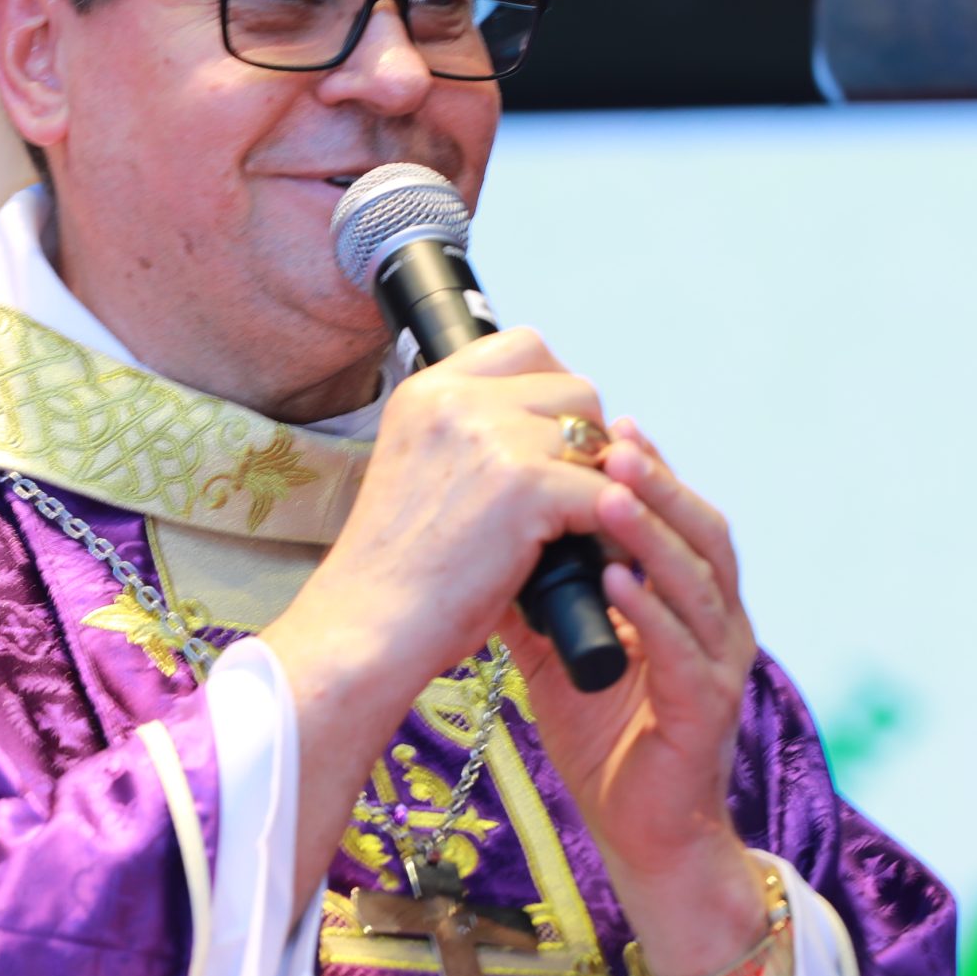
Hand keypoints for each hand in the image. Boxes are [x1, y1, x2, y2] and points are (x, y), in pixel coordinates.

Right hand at [277, 328, 614, 696]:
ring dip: (604, 482)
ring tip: (587, 528)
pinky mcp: (526, 486)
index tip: (556, 439)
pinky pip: (606, 491)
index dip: (554, 392)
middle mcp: (458, 400)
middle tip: (574, 492)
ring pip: (598, 436)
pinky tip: (593, 558)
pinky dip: (610, 530)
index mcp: (428, 392)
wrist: (365, 628)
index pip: (524, 347)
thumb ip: (471, 436)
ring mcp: (493, 438)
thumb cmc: (394, 573)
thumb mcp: (418, 469)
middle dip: (586, 440)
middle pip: (572, 387)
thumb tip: (549, 431)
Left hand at [510, 420, 762, 967]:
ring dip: (654, 532)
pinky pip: (684, 651)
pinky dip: (651, 610)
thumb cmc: (609, 739)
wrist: (643, 834)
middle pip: (703, 534)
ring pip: (699, 583)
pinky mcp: (705, 712)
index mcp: (689, 602)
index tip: (609, 423)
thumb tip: (487, 534)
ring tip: (611, 490)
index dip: (652, 471)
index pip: (679, 519)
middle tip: (616, 436)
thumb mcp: (563, 650)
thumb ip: (541, 593)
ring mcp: (719, 667)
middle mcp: (717, 624)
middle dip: (660, 483)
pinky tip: (617, 578)